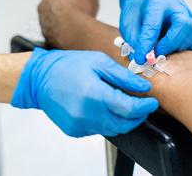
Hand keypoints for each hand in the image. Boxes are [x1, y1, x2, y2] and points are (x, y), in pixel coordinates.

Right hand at [11, 48, 158, 136]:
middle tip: (143, 106)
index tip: (152, 102)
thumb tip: (144, 87)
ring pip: (112, 130)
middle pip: (123, 124)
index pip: (129, 108)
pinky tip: (103, 109)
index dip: (145, 107)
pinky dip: (106, 122)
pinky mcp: (74, 130)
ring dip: (123, 120)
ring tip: (124, 105)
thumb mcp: (98, 62)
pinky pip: (98, 130)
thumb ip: (123, 77)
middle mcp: (86, 113)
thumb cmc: (67, 66)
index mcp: (94, 94)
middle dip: (138, 116)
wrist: (39, 78)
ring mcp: (79, 124)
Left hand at [119, 0, 191, 64]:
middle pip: (183, 24)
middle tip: (157, 54)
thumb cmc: (138, 10)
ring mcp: (188, 12)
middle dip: (170, 44)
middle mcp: (177, 5)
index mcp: (157, 1)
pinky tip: (176, 46)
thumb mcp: (127, 21)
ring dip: (179, 46)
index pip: (154, 24)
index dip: (147, 43)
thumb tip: (138, 60)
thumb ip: (132, 39)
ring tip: (164, 49)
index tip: (141, 58)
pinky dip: (189, 45)